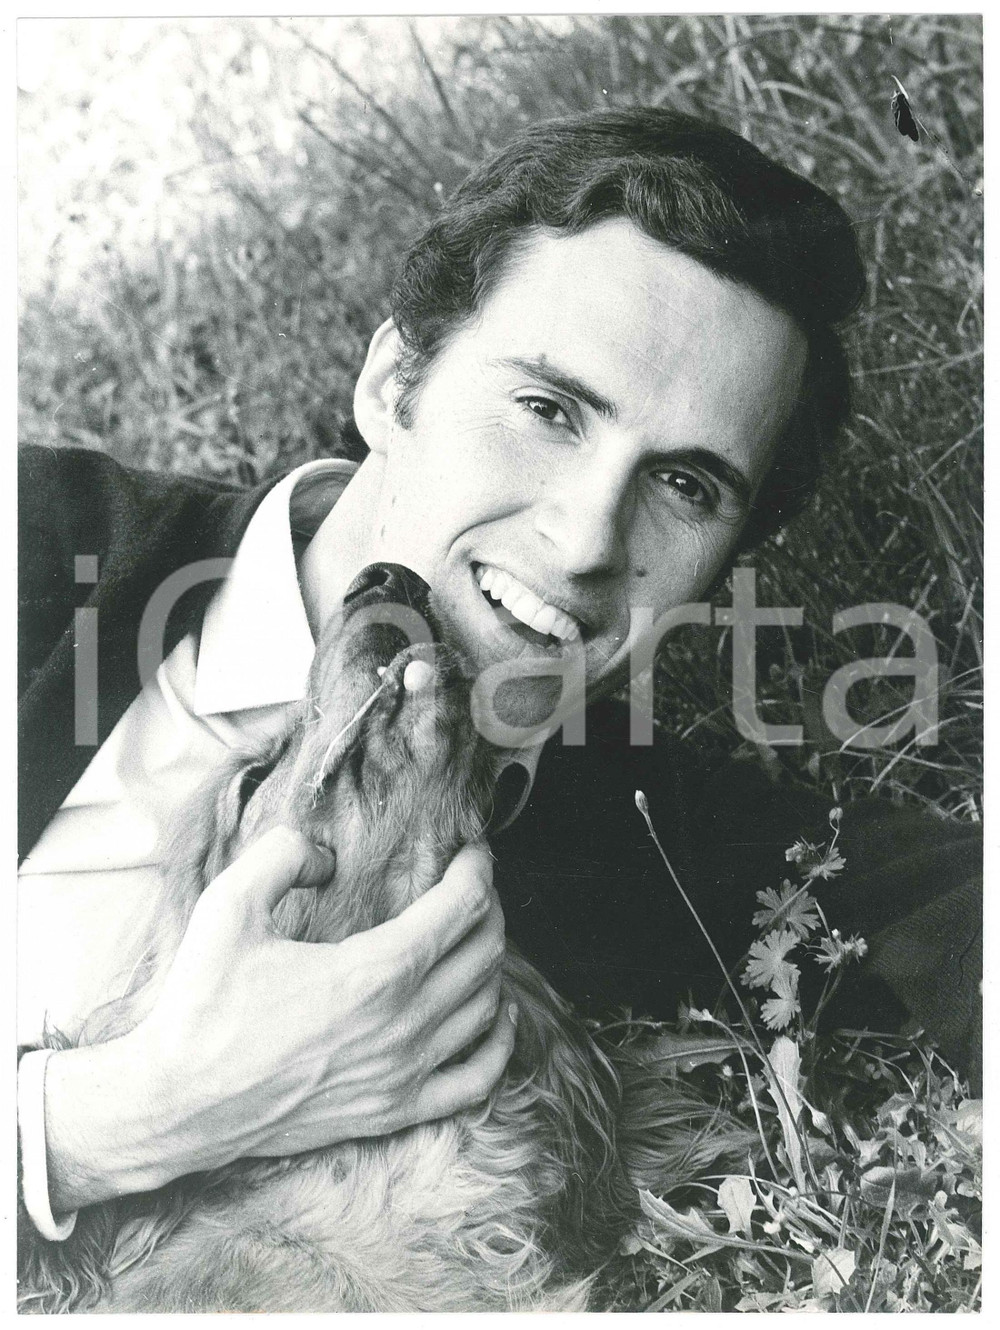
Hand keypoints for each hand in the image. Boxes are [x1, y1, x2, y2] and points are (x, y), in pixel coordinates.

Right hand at [44, 828, 514, 1211]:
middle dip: (488, 908)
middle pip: (482, 952)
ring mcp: (405, 1073)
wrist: (180, 1102)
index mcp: (374, 971)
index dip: (477, 872)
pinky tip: (494, 1015)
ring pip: (485, 1007)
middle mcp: (403, 1023)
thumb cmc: (204, 1003)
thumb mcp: (230, 904)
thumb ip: (284, 853)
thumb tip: (328, 856)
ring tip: (476, 937)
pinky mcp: (396, 1111)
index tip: (472, 853)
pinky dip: (497, 1041)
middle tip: (471, 887)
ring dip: (492, 963)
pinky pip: (476, 1079)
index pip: (461, 908)